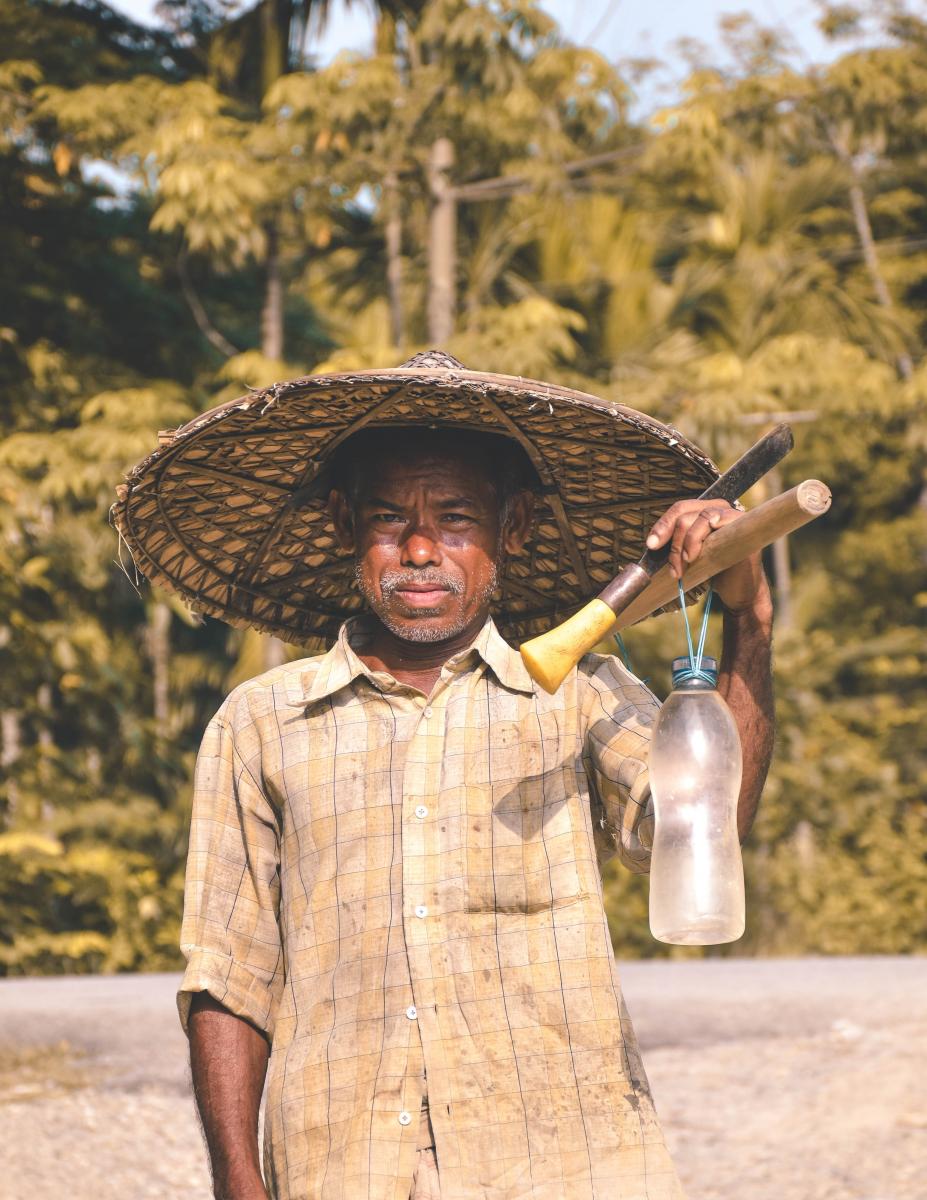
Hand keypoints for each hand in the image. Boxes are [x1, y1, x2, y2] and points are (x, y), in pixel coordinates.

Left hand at [645, 498, 769, 613]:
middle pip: (685, 513)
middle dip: (672, 541)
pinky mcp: (742, 526)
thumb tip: (651, 542)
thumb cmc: (713, 572)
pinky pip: (714, 523)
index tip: (651, 545)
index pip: (680, 509)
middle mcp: (720, 508)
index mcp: (705, 511)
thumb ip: (676, 543)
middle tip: (671, 567)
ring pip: (699, 518)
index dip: (663, 525)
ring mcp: (733, 515)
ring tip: (682, 566)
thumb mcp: (690, 554)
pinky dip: (697, 540)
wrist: (739, 591)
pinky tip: (693, 557)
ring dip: (684, 544)